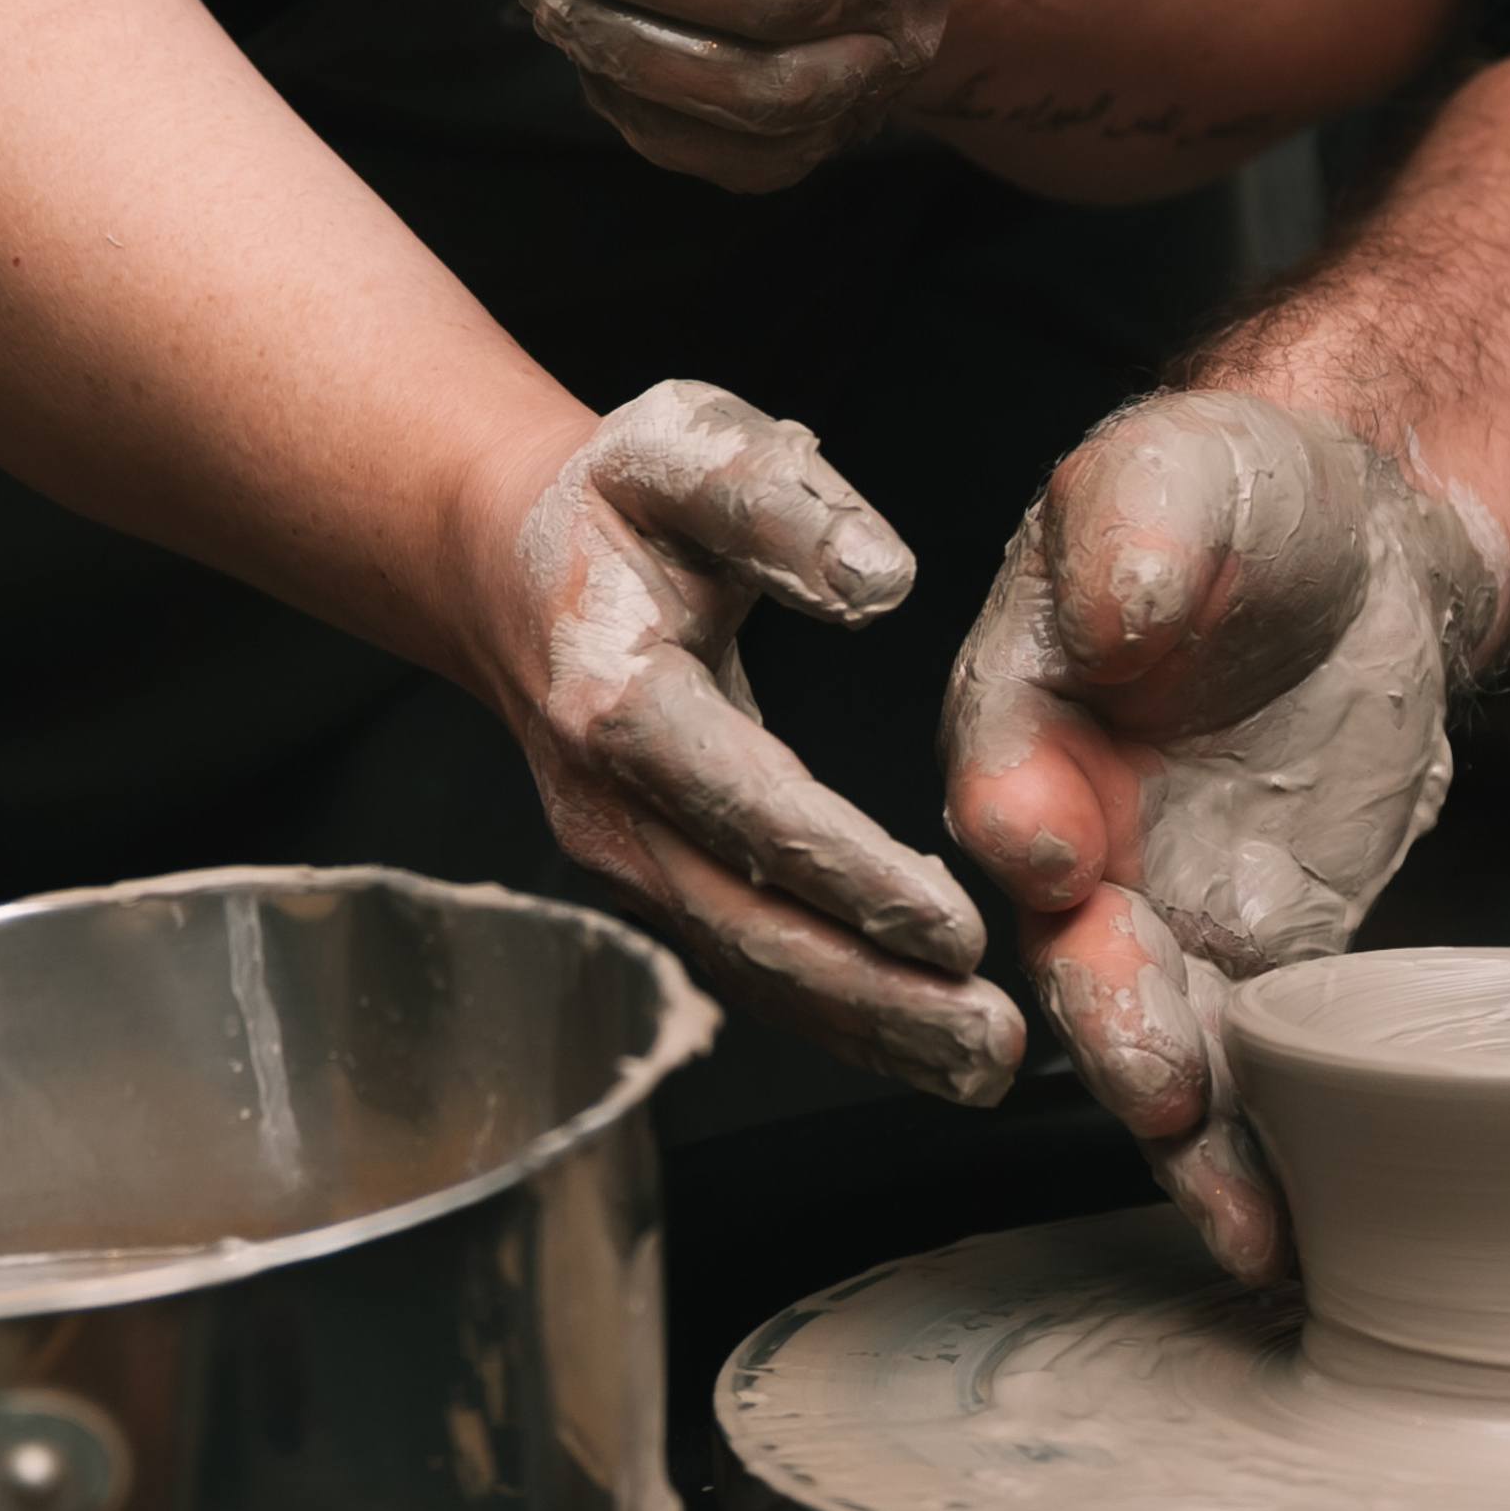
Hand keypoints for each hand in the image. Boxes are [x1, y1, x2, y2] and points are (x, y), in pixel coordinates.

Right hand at [495, 380, 1021, 1102]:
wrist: (515, 567)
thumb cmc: (621, 503)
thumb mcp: (690, 447)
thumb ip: (782, 500)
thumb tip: (883, 577)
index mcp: (616, 697)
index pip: (745, 804)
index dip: (848, 872)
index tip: (952, 923)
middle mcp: (607, 803)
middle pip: (748, 924)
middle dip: (875, 992)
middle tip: (994, 1036)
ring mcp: (626, 860)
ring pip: (751, 969)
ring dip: (870, 1029)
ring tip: (984, 1063)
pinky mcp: (660, 887)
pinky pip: (751, 968)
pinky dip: (842, 1019)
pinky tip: (930, 1048)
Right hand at [943, 394, 1497, 1278]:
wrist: (1353, 559)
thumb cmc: (1241, 499)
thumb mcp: (1186, 471)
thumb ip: (1138, 524)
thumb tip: (1115, 608)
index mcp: (1022, 709)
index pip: (1001, 768)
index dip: (1020, 811)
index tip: (1048, 849)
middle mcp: (1068, 832)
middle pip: (1066, 944)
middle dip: (1110, 1014)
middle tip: (1158, 1076)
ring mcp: (1155, 908)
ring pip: (1149, 1034)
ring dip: (1186, 1124)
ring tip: (1237, 1209)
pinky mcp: (1246, 955)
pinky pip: (1246, 1065)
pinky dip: (1261, 1147)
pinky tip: (1286, 1229)